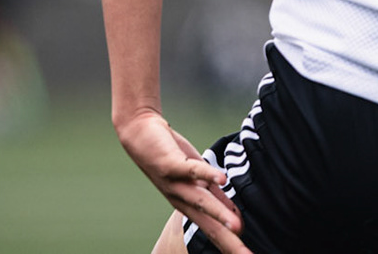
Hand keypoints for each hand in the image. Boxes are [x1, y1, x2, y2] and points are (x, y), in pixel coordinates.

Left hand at [115, 110, 251, 253]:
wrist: (140, 134)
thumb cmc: (172, 156)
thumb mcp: (199, 179)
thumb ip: (216, 198)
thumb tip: (236, 216)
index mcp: (190, 206)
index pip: (214, 231)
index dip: (231, 246)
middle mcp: (181, 200)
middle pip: (209, 225)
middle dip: (229, 242)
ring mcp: (175, 184)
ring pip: (200, 202)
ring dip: (220, 215)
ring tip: (237, 228)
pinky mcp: (170, 164)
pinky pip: (191, 170)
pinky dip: (208, 175)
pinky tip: (224, 179)